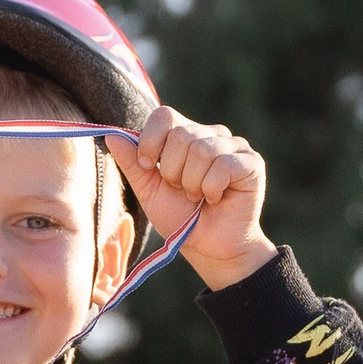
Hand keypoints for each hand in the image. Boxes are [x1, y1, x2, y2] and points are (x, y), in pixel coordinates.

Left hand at [124, 108, 274, 287]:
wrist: (209, 248)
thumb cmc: (181, 218)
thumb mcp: (148, 191)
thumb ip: (132, 162)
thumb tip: (110, 133)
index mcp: (185, 135)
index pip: (164, 115)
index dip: (150, 141)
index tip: (149, 167)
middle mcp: (211, 134)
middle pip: (180, 135)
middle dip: (172, 172)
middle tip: (182, 191)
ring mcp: (234, 146)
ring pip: (201, 150)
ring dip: (192, 183)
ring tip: (198, 197)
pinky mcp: (252, 163)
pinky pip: (223, 165)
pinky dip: (211, 189)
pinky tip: (216, 199)